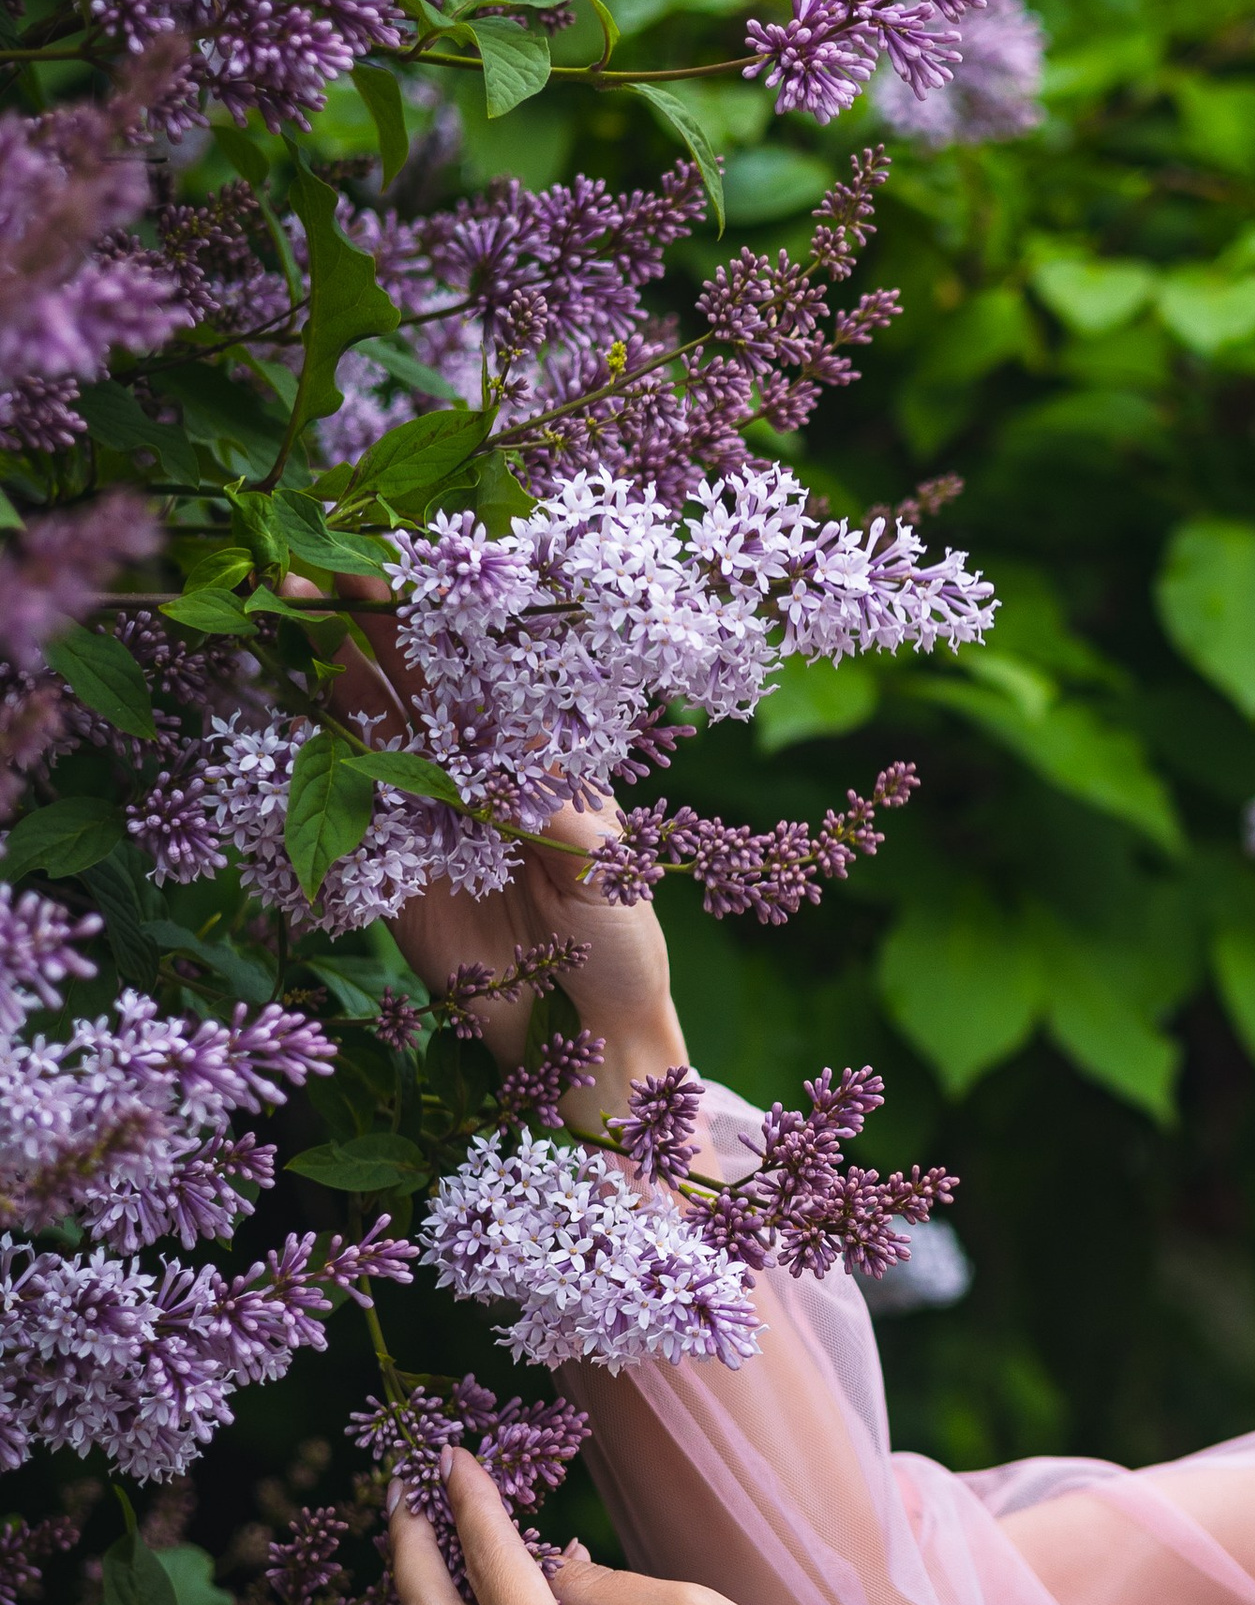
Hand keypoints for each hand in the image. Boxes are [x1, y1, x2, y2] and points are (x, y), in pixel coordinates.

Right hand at [328, 589, 686, 1115]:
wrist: (586, 1041)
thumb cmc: (623, 946)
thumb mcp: (610, 875)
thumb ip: (560, 820)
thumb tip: (512, 778)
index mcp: (543, 757)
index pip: (492, 669)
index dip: (451, 617)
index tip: (415, 563)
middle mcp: (482, 772)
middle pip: (418, 680)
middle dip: (372, 621)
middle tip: (320, 563)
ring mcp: (431, 815)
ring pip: (372, 727)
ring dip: (330, 670)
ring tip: (287, 608)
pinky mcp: (391, 868)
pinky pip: (345, 807)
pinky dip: (313, 762)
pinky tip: (282, 706)